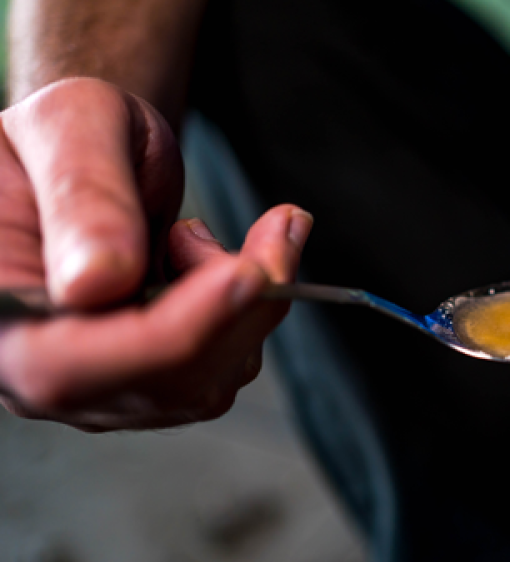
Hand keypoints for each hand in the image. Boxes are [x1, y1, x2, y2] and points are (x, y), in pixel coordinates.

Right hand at [0, 77, 312, 430]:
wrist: (90, 155)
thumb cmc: (67, 136)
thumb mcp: (68, 127)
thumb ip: (82, 198)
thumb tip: (97, 283)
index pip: (67, 365)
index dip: (168, 331)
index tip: (244, 274)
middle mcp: (37, 370)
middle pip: (157, 384)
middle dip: (238, 307)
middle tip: (280, 227)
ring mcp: (101, 383)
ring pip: (206, 382)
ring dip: (249, 303)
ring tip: (200, 231)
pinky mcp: (153, 378)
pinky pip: (224, 366)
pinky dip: (254, 310)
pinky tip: (230, 259)